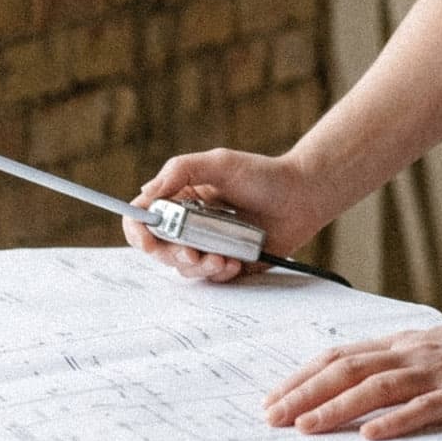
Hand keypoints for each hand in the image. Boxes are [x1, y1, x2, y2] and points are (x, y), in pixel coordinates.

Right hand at [122, 147, 326, 283]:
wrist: (302, 196)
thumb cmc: (263, 175)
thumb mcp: (219, 163)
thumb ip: (181, 171)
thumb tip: (146, 193)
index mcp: (181, 199)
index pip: (144, 218)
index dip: (139, 232)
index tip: (149, 242)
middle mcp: (190, 224)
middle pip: (160, 250)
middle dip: (174, 256)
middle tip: (194, 253)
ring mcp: (208, 245)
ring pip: (185, 268)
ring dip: (200, 267)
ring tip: (223, 258)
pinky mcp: (228, 262)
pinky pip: (212, 278)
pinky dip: (220, 273)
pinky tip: (236, 261)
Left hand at [263, 311, 441, 439]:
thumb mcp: (427, 352)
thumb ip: (392, 364)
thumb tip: (345, 383)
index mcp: (401, 344)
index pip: (340, 357)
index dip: (303, 377)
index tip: (272, 400)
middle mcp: (412, 354)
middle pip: (349, 370)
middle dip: (305, 394)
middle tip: (272, 418)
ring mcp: (437, 373)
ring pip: (378, 388)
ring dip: (338, 408)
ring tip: (306, 428)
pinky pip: (425, 408)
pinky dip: (396, 421)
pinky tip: (372, 435)